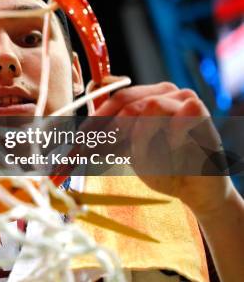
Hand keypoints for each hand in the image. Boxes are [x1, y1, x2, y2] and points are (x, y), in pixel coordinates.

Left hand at [92, 82, 232, 218]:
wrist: (196, 190)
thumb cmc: (162, 168)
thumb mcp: (129, 152)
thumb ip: (109, 136)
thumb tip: (80, 130)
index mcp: (146, 95)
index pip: (114, 98)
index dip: (95, 118)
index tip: (79, 139)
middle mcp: (164, 92)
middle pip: (126, 99)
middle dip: (106, 126)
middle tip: (93, 149)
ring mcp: (183, 99)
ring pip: (149, 106)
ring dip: (138, 136)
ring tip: (139, 157)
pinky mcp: (201, 112)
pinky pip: (178, 116)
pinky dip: (170, 136)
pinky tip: (173, 149)